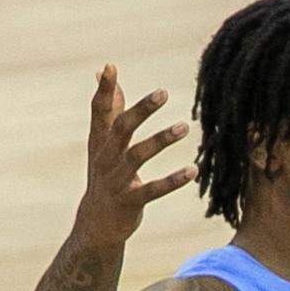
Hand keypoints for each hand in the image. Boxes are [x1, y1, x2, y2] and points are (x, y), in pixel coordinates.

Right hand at [75, 65, 196, 249]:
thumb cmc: (104, 176)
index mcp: (100, 141)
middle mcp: (106, 158)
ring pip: (138, 156)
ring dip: (161, 140)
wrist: (97, 223)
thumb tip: (103, 72)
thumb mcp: (102, 142)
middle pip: (121, 129)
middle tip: (163, 92)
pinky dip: (173, 181)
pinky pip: (154, 190)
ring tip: (185, 127)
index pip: (100, 111)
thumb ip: (108, 109)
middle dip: (140, 110)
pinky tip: (192, 170)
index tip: (111, 67)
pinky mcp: (130, 202)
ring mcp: (117, 180)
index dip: (105, 90)